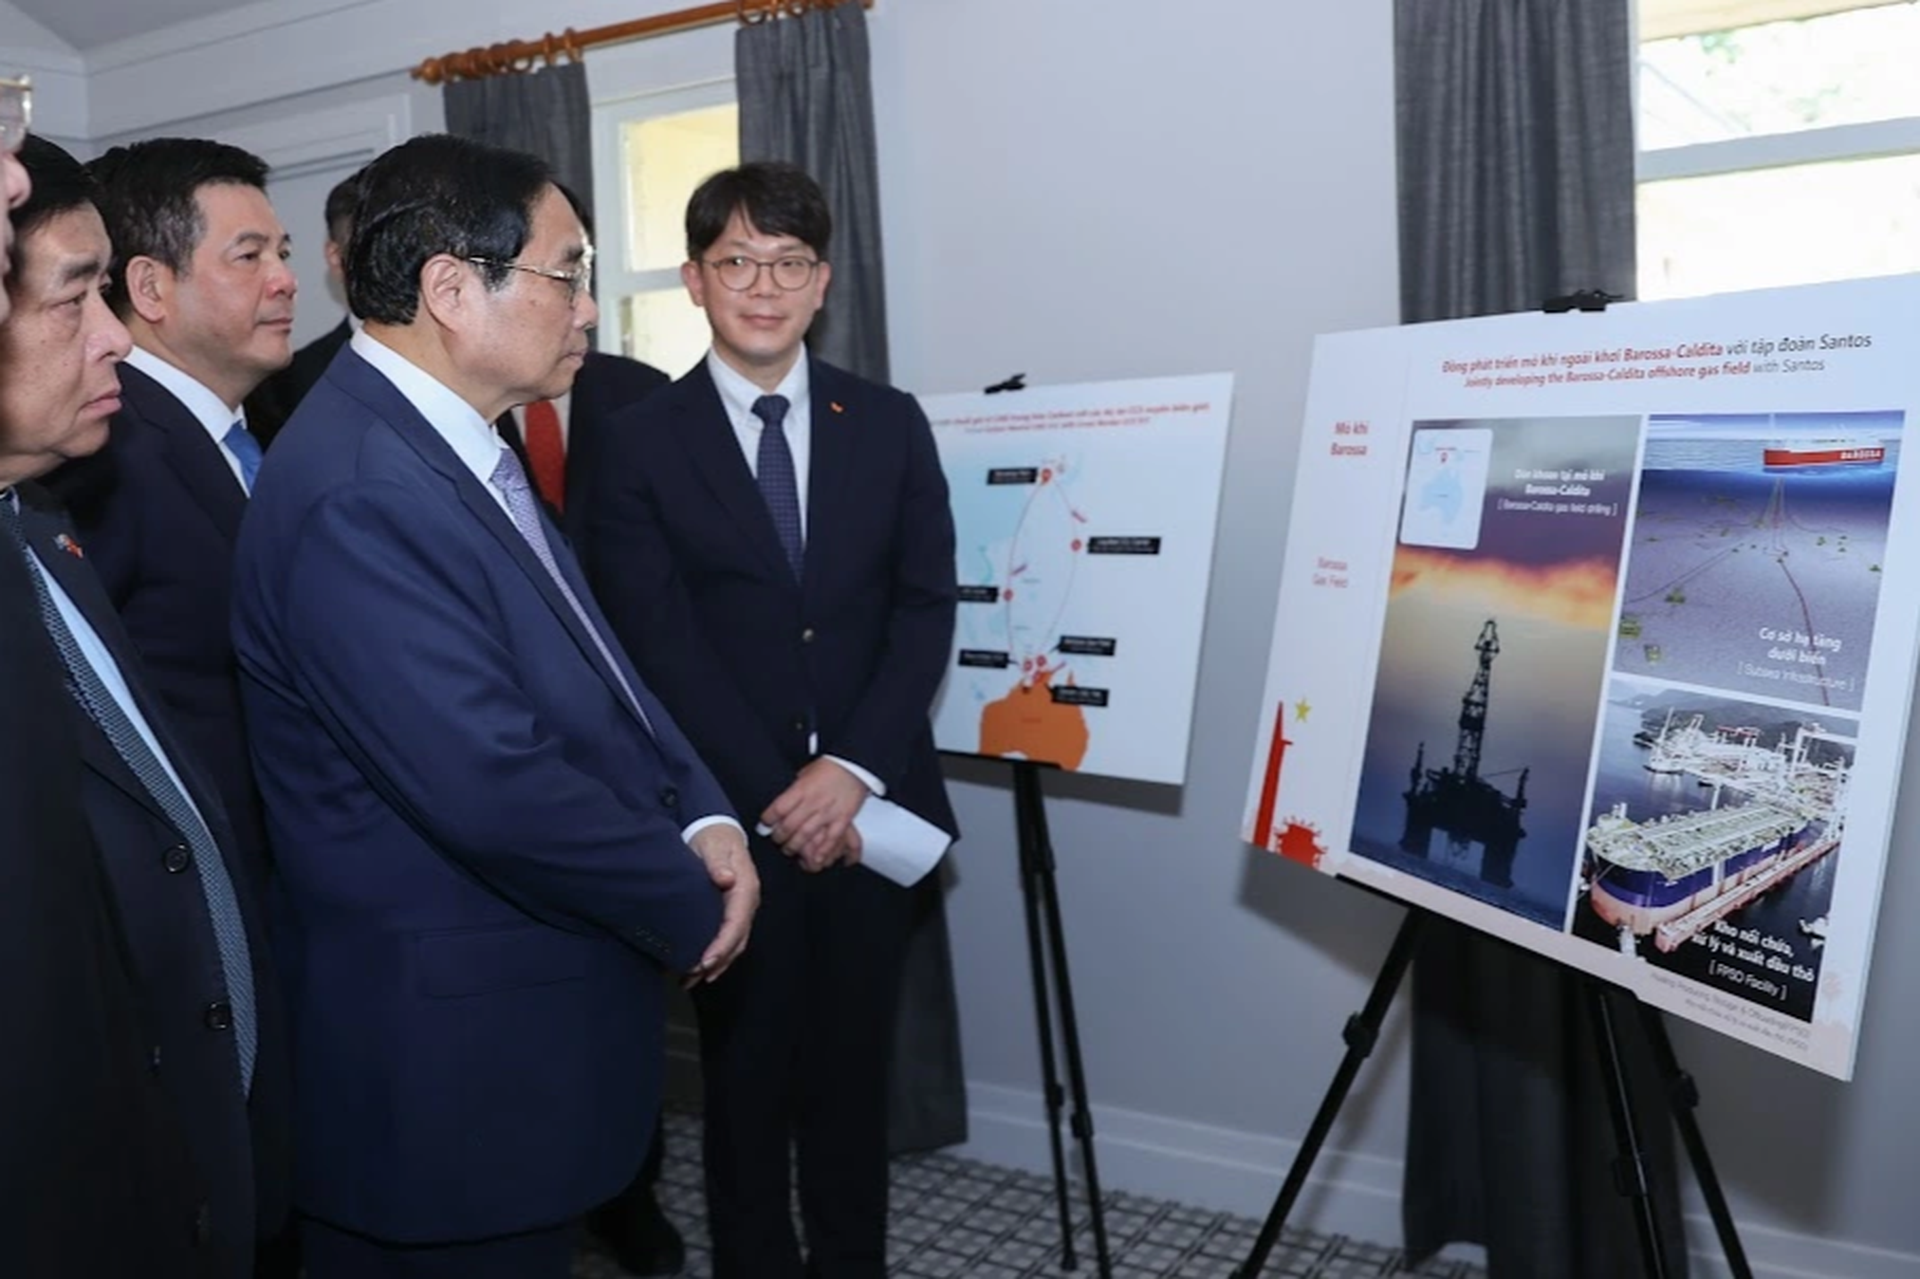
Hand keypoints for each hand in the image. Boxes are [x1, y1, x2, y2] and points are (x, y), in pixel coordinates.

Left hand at [685, 824, 758, 984]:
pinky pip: (728, 939)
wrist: (716, 830)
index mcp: (745, 887)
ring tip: (691, 979)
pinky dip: (716, 956)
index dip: (722, 944)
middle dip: (717, 961)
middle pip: (737, 939)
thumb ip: (718, 863)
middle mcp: (747, 901)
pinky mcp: (731, 912)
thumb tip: (726, 879)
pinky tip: (699, 968)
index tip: (705, 960)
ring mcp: (740, 909)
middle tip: (693, 975)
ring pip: (733, 944)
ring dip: (716, 964)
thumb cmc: (713, 838)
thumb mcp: (713, 846)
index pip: (736, 922)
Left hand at [761, 758, 869, 872]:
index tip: (765, 824)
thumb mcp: (804, 773)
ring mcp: (828, 812)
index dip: (768, 820)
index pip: (778, 809)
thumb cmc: (830, 767)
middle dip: (779, 837)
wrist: (854, 764)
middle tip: (777, 839)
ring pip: (806, 835)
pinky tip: (816, 858)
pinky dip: (822, 851)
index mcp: (801, 789)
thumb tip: (781, 803)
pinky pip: (831, 839)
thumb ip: (794, 790)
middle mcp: (813, 802)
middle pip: (789, 826)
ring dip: (795, 846)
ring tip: (790, 849)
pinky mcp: (842, 819)